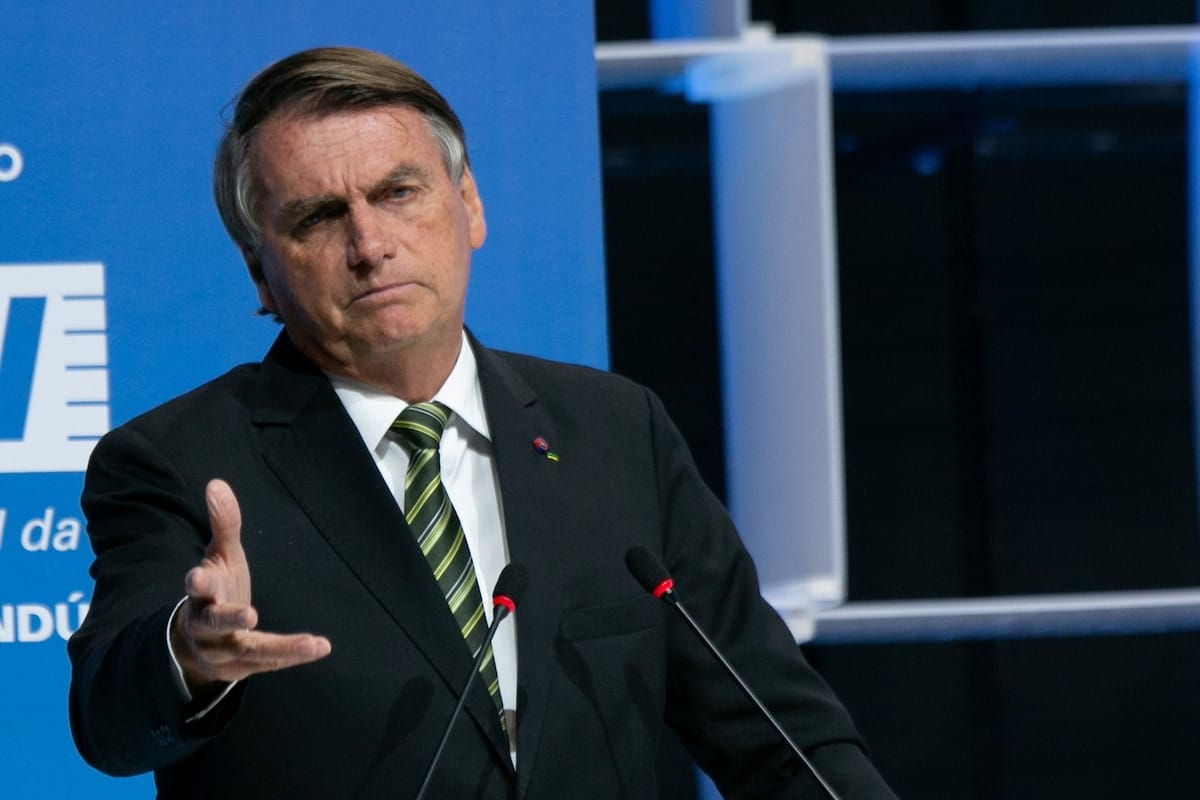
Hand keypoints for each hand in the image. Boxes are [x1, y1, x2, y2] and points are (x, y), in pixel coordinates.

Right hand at [170, 479, 330, 693]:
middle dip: (229, 618)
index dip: (198, 583)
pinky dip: (295, 655)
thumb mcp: (220, 557)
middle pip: (215, 623)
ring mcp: (223, 650)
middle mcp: (207, 625)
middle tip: (250, 614)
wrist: (196, 644)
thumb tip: (217, 484)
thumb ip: (224, 524)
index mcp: (202, 595)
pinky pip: (270, 663)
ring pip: (248, 650)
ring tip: (311, 642)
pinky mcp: (242, 667)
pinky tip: (322, 647)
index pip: (199, 588)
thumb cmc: (216, 590)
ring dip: (281, 646)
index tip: (196, 577)